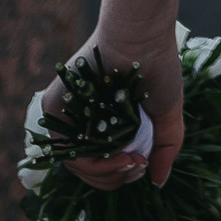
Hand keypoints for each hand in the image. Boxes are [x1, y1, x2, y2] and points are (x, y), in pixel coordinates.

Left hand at [49, 20, 185, 193]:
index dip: (122, 175)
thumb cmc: (158, 66)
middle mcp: (84, 121)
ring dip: (107, 173)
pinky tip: (119, 156)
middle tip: (138, 166)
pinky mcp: (54, 109)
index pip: (105, 165)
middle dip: (116, 178)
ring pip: (78, 166)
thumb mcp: (167, 113)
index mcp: (107, 123)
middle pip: (90, 170)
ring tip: (133, 162)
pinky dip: (93, 163)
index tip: (143, 166)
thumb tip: (158, 183)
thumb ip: (165, 148)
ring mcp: (68, 116)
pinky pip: (68, 152)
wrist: (141, 37)